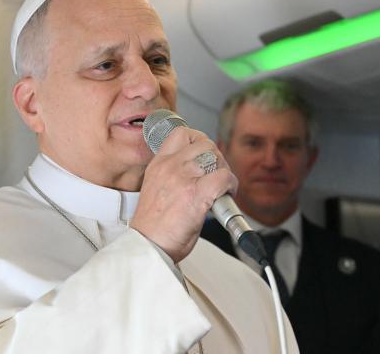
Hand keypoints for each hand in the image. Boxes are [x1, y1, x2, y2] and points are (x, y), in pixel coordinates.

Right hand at [130, 127, 237, 263]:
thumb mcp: (156, 189)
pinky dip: (230, 185)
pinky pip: (224, 177)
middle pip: (204, 143)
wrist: (148, 246)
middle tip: (216, 173)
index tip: (204, 153)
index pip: (181, 134)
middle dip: (216, 157)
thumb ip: (173, 175)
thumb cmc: (153, 226)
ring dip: (224, 170)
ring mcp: (183, 178)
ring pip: (215, 156)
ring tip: (222, 186)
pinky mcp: (197, 194)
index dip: (198, 140)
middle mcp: (170, 167)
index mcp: (158, 164)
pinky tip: (226, 195)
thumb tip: (197, 172)